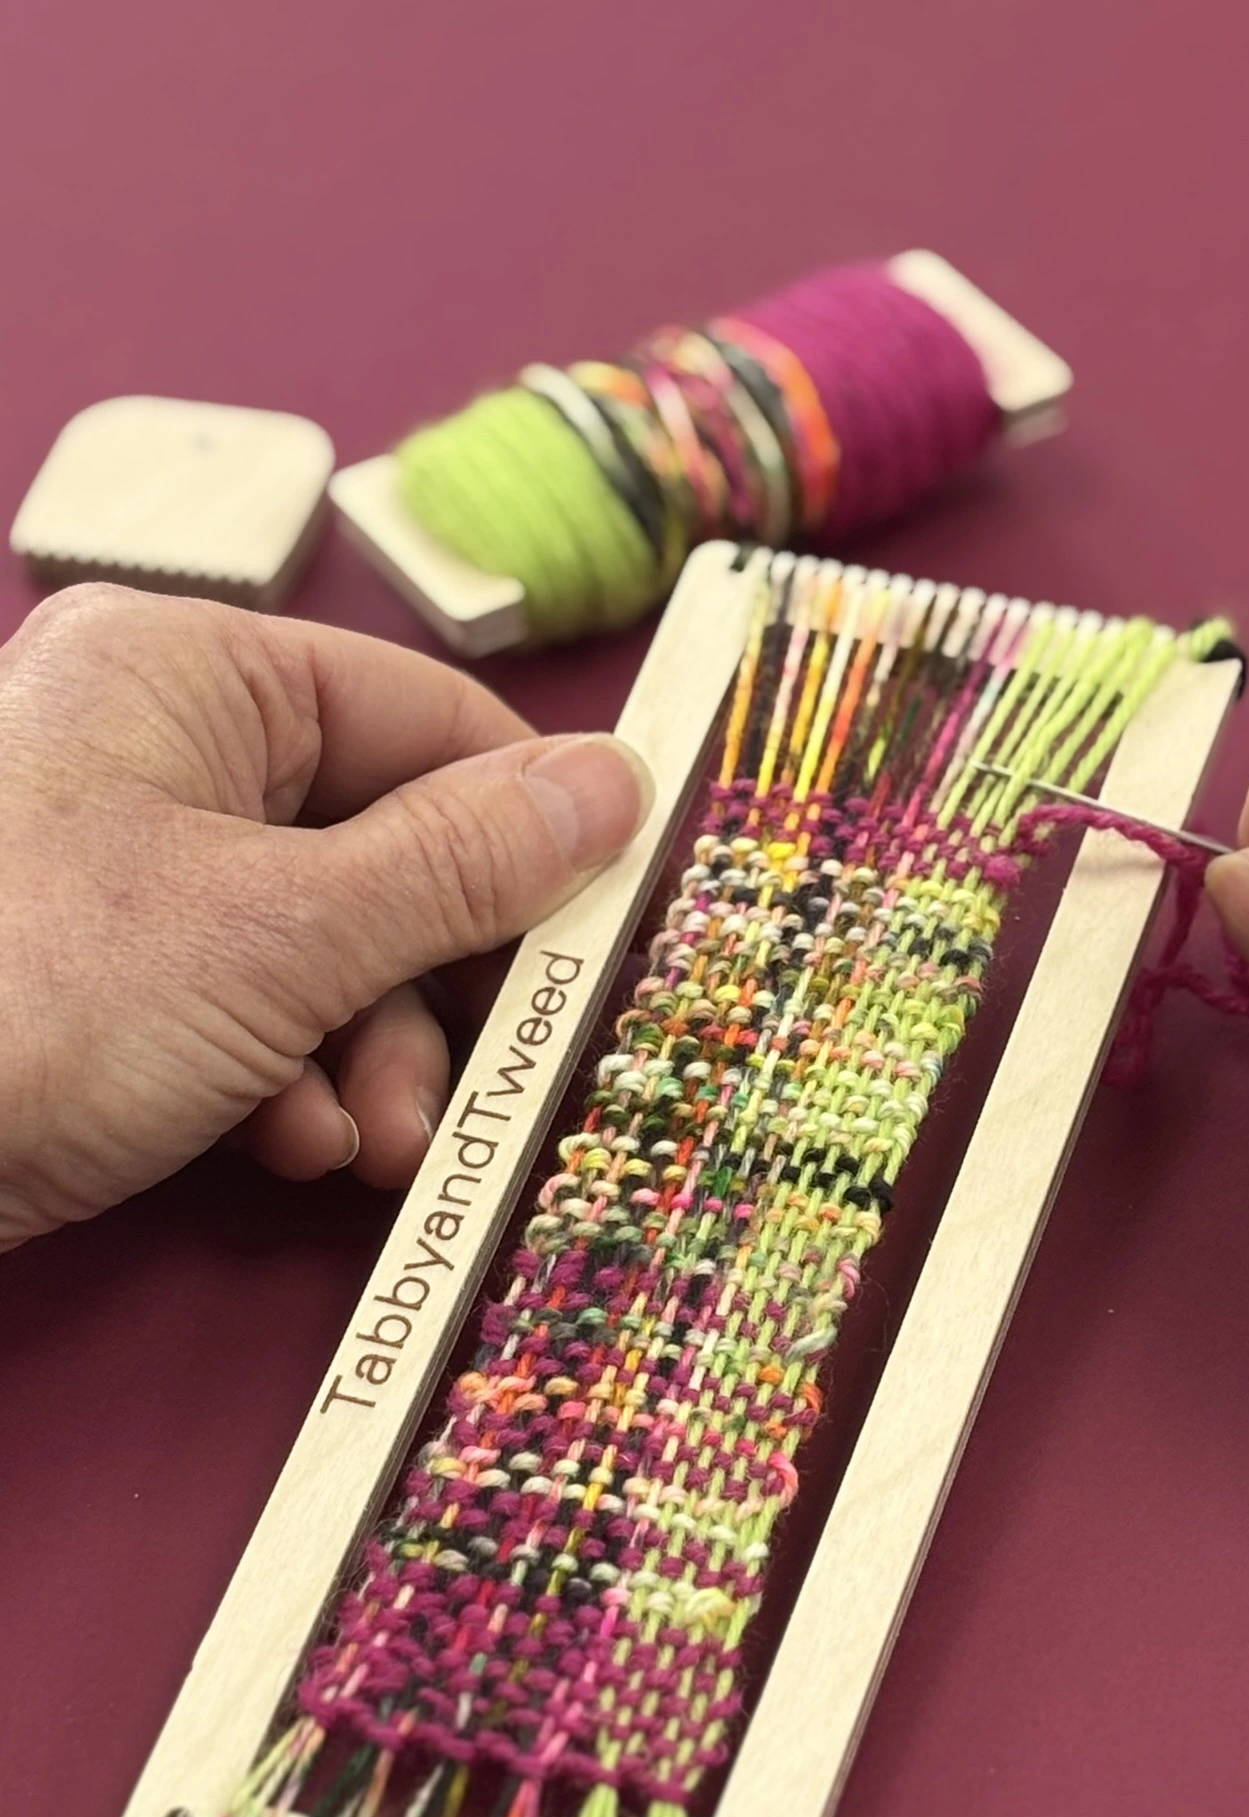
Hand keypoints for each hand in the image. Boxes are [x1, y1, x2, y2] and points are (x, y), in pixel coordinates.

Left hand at [0, 584, 651, 1249]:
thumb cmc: (23, 1000)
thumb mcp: (281, 933)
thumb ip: (462, 864)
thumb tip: (616, 788)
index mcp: (190, 669)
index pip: (426, 717)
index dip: (532, 828)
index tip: (604, 927)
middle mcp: (157, 746)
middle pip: (385, 842)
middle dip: (434, 984)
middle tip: (488, 1077)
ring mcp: (123, 862)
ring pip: (327, 940)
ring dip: (371, 1053)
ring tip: (368, 1142)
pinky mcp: (104, 971)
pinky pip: (251, 1000)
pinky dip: (289, 1077)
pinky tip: (287, 1142)